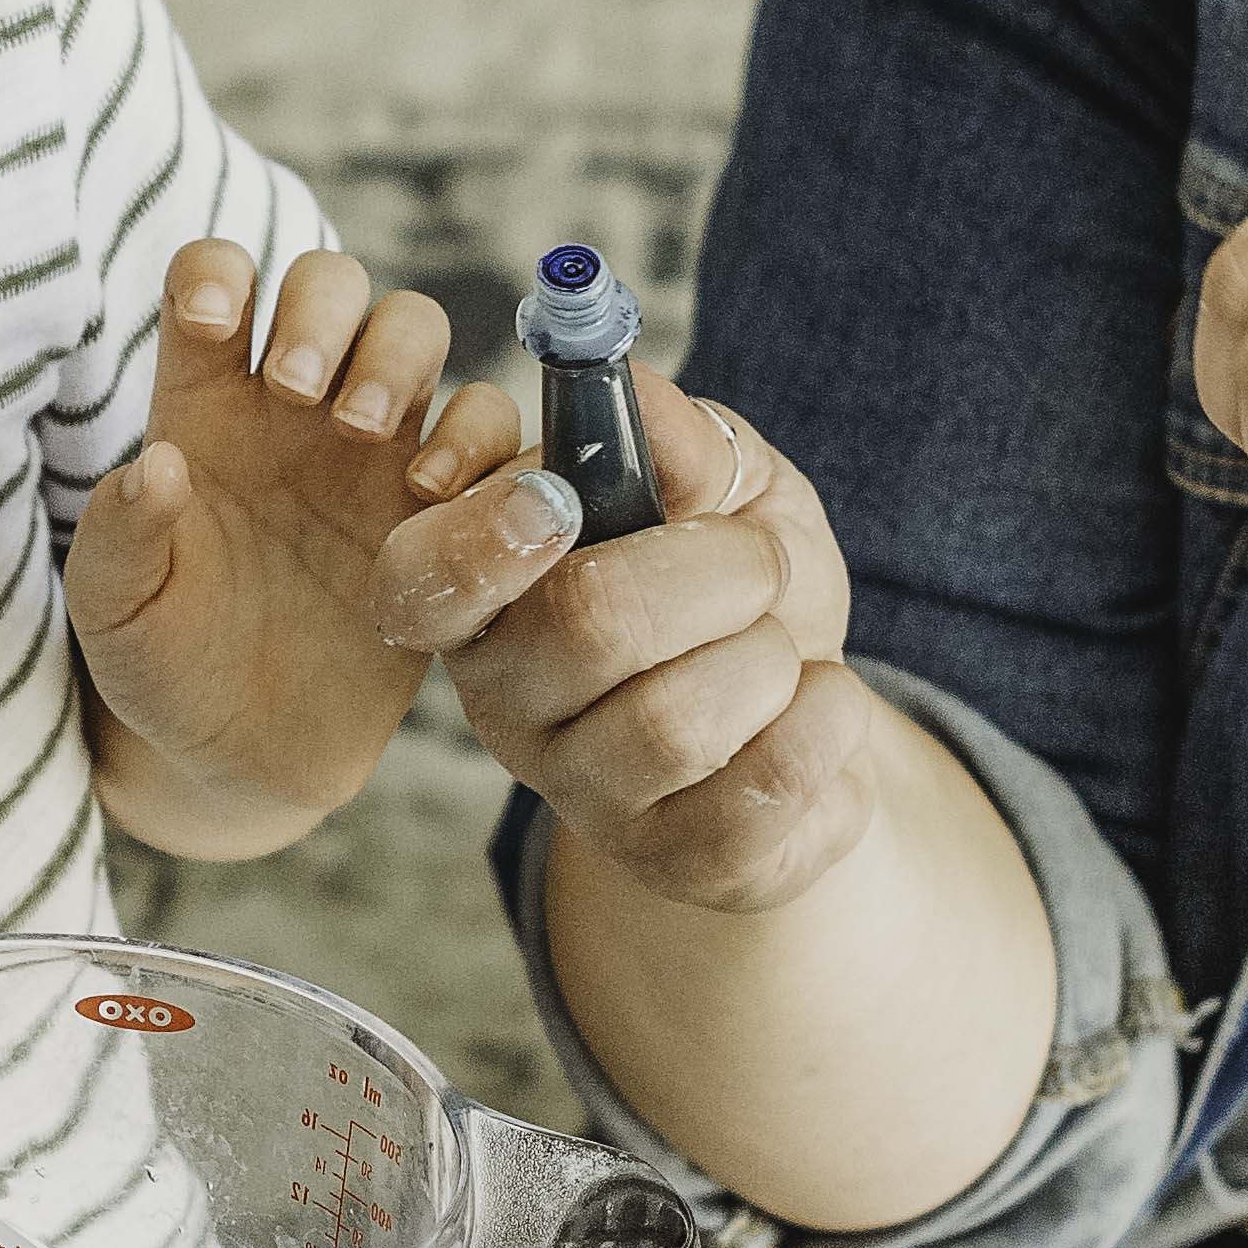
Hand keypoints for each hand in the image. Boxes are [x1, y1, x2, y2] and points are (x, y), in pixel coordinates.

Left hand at [63, 236, 462, 848]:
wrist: (240, 755)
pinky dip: (481, 439)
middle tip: (300, 391)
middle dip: (325, 311)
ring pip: (415, 329)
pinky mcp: (441, 509)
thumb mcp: (112, 607)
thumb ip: (121, 534)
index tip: (213, 324)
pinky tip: (431, 498)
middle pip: (333, 282)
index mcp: (203, 402)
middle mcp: (294, 405)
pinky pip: (493, 430)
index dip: (219, 271)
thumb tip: (156, 465)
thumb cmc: (161, 665)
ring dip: (400, 358)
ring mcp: (375, 449)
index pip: (217, 276)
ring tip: (368, 439)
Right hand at [375, 358, 916, 918]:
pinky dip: (827, 715)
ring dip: (774, 651)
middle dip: (720, 567)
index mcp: (485, 594)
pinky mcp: (678, 863)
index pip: (420, 578)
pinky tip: (814, 704)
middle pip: (589, 621)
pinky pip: (770, 780)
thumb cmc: (736, 586)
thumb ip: (677, 437)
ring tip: (780, 645)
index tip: (557, 499)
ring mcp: (587, 797)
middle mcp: (507, 702)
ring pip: (681, 716)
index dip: (481, 534)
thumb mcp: (721, 488)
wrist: (811, 713)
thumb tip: (630, 384)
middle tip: (758, 561)